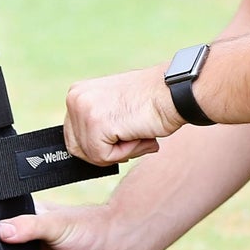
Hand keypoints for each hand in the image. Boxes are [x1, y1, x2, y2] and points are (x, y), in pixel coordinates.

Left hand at [62, 64, 179, 165]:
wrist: (175, 92)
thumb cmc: (153, 103)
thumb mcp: (115, 110)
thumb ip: (98, 126)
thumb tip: (90, 153)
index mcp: (78, 93)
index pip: (74, 137)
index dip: (99, 145)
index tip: (121, 132)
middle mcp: (75, 98)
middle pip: (78, 149)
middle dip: (106, 151)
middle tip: (131, 133)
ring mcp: (83, 110)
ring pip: (92, 155)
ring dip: (119, 151)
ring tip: (136, 130)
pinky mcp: (96, 123)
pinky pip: (103, 157)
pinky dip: (125, 152)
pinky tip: (137, 131)